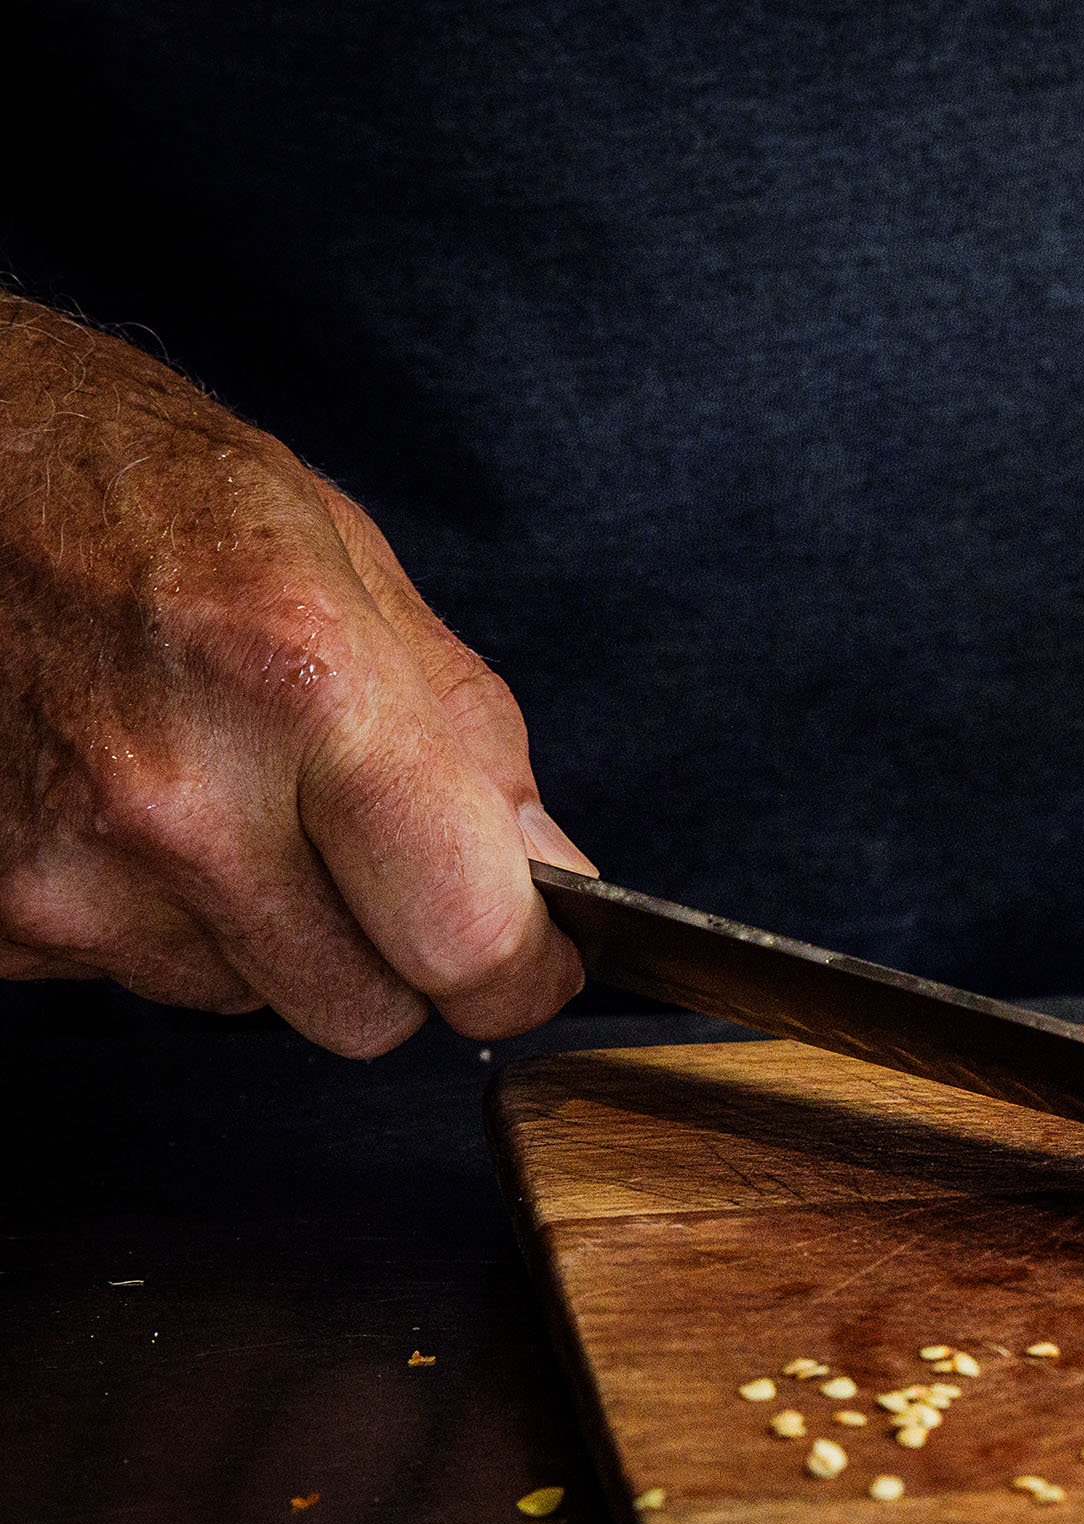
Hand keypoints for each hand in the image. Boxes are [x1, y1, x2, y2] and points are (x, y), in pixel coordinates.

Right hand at [0, 301, 588, 1053]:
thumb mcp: (348, 564)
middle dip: (391, 952)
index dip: (520, 973)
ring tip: (210, 785)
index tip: (533, 962)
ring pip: (247, 1002)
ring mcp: (67, 871)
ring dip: (261, 929)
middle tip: (359, 847)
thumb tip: (555, 878)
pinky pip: (131, 978)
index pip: (466, 943)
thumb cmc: (137, 490)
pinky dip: (151, 917)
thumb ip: (473, 740)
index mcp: (306, 692)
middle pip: (365, 1013)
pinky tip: (120, 802)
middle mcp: (179, 803)